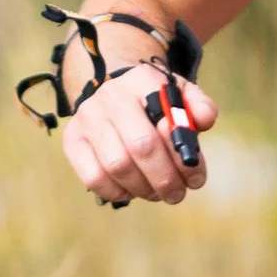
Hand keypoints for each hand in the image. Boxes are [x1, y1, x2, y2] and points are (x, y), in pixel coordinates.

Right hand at [58, 55, 222, 206]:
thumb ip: (199, 106)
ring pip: (117, 166)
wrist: (115, 93)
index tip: (196, 178)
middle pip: (141, 148)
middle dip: (165, 179)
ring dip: (143, 188)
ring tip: (158, 194)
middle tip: (177, 195)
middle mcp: (111, 97)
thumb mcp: (181, 95)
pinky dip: (116, 191)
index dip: (183, 156)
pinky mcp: (72, 140)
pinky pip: (93, 177)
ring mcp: (87, 119)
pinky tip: (131, 191)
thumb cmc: (155, 102)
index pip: (165, 122)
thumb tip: (203, 121)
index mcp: (143, 81)